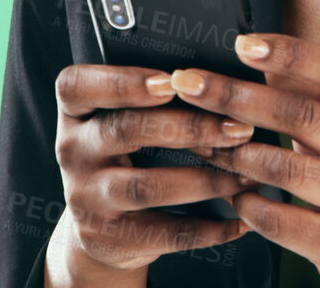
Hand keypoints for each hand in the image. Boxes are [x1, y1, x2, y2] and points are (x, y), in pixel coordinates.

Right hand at [48, 62, 259, 274]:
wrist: (101, 228)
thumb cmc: (125, 153)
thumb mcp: (120, 119)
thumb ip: (153, 96)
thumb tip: (218, 83)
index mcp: (74, 112)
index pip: (76, 87)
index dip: (122, 82)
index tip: (171, 80)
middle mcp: (72, 152)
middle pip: (124, 131)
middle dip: (188, 127)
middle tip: (238, 127)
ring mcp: (86, 198)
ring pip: (147, 186)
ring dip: (205, 180)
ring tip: (247, 175)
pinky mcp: (108, 238)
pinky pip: (164, 234)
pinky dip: (209, 229)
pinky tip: (240, 220)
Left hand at [167, 33, 319, 287]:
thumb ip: (316, 90)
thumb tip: (262, 54)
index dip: (293, 52)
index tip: (242, 44)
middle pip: (301, 115)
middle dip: (236, 97)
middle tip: (190, 84)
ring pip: (282, 169)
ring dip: (233, 152)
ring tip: (204, 141)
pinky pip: (278, 220)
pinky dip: (246, 202)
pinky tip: (233, 192)